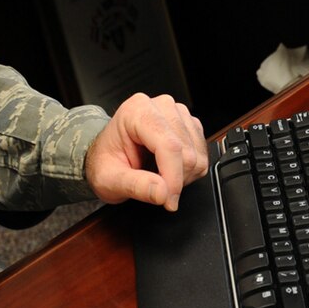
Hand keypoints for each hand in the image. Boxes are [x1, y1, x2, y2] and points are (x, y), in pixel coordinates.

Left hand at [84, 92, 206, 210]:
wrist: (108, 155)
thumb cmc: (106, 161)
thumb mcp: (109, 180)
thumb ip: (135, 186)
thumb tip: (162, 192)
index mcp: (136, 111)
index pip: (169, 145)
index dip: (172, 177)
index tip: (168, 200)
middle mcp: (160, 107)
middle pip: (186, 152)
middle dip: (175, 179)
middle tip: (155, 187)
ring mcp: (178, 114)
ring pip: (197, 155)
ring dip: (183, 175)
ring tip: (159, 175)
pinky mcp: (189, 125)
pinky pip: (202, 154)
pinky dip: (190, 170)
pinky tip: (170, 169)